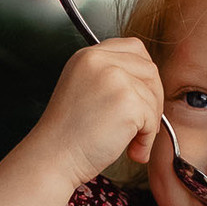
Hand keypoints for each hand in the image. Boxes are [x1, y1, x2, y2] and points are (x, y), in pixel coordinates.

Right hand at [24, 37, 161, 184]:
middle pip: (149, 70)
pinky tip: (131, 150)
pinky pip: (152, 118)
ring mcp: (115, 78)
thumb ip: (109, 77)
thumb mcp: (83, 89)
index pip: (134, 47)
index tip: (140, 96)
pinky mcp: (127, 101)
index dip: (144, 73)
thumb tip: (147, 82)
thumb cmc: (67, 134)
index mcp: (87, 56)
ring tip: (130, 142)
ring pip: (153, 96)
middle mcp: (100, 61)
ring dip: (149, 123)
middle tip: (142, 124)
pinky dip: (146, 139)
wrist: (53, 157)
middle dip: (152, 98)